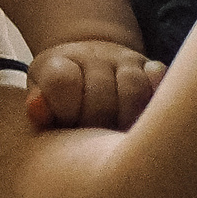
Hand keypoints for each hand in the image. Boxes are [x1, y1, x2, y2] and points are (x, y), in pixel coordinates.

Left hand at [27, 39, 164, 129]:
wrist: (85, 62)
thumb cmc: (60, 92)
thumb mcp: (40, 96)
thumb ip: (39, 107)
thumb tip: (36, 109)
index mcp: (58, 62)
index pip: (62, 82)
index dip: (65, 110)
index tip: (65, 124)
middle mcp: (92, 56)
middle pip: (101, 93)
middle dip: (96, 123)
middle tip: (93, 142)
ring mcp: (124, 60)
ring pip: (134, 90)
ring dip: (127, 120)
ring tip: (118, 138)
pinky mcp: (151, 67)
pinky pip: (160, 80)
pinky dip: (156, 98)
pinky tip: (147, 119)